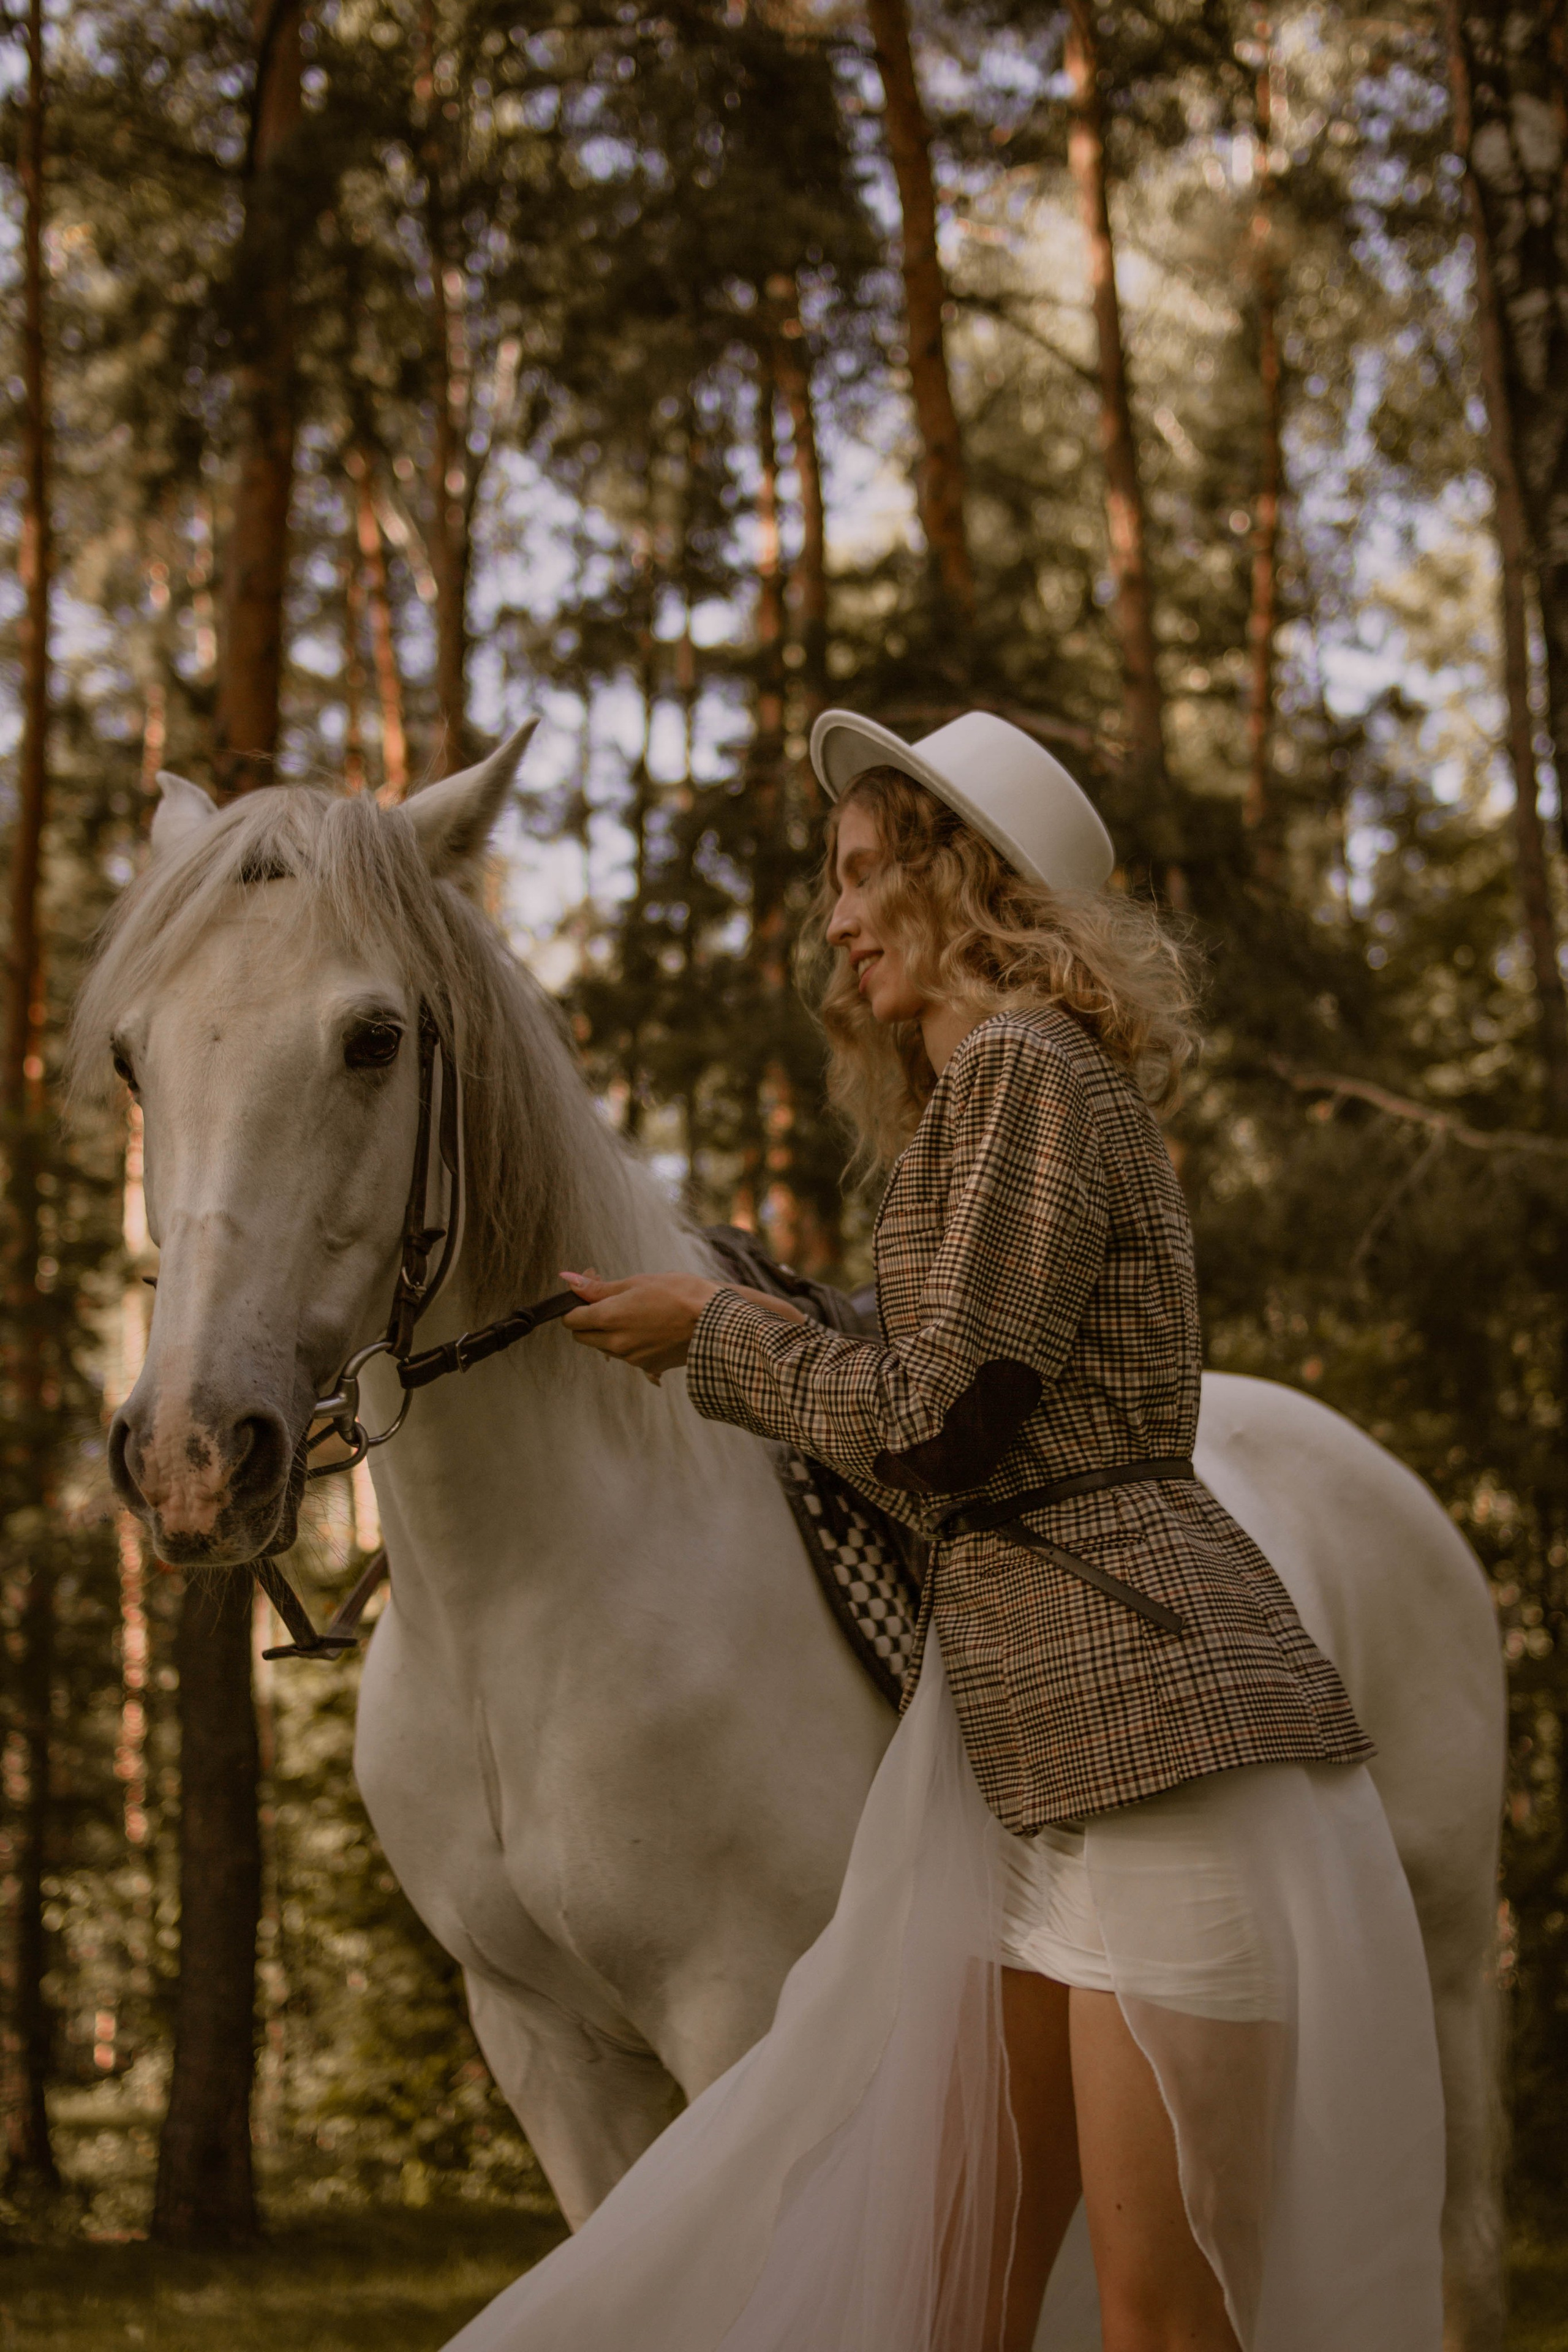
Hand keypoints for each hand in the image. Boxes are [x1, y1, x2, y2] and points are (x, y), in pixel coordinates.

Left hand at [560, 1270, 806, 1382]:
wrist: (717, 1321)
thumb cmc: (680, 1293)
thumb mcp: (637, 1282)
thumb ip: (599, 1288)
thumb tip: (567, 1280)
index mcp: (609, 1318)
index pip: (571, 1321)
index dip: (575, 1307)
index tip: (589, 1297)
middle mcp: (616, 1343)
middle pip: (582, 1338)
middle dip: (589, 1322)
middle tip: (612, 1303)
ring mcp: (632, 1359)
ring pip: (605, 1347)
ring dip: (611, 1333)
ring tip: (639, 1314)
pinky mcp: (648, 1367)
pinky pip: (628, 1356)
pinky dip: (632, 1343)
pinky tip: (652, 1328)